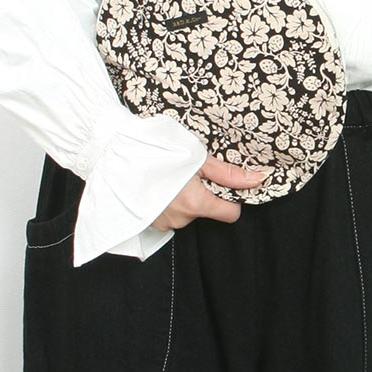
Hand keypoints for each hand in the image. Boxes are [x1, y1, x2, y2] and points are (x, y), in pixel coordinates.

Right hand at [149, 153, 267, 232]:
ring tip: (170, 175)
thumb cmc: (156, 148)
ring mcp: (163, 223)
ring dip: (185, 197)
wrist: (114, 151)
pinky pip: (170, 214)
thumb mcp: (197, 156)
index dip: (232, 198)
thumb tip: (257, 179)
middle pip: (208, 211)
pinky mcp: (148, 222)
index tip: (222, 182)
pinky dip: (169, 202)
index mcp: (196, 204)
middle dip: (204, 194)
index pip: (231, 214)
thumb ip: (228, 173)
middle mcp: (180, 219)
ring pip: (188, 212)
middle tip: (190, 171)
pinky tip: (159, 184)